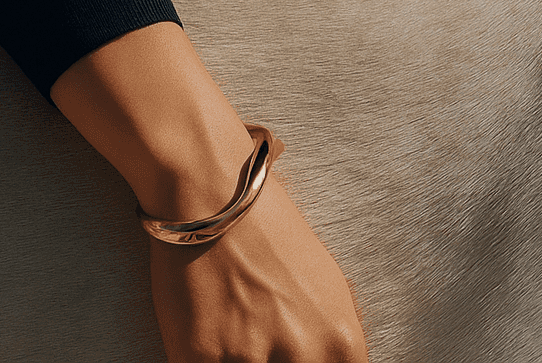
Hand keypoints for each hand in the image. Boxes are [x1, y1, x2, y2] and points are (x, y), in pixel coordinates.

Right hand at [148, 171, 367, 362]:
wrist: (213, 196)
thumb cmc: (273, 236)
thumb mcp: (331, 289)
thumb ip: (334, 346)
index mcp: (342, 343)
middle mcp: (303, 355)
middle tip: (262, 352)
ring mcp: (249, 360)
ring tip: (239, 341)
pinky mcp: (199, 359)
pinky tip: (212, 344)